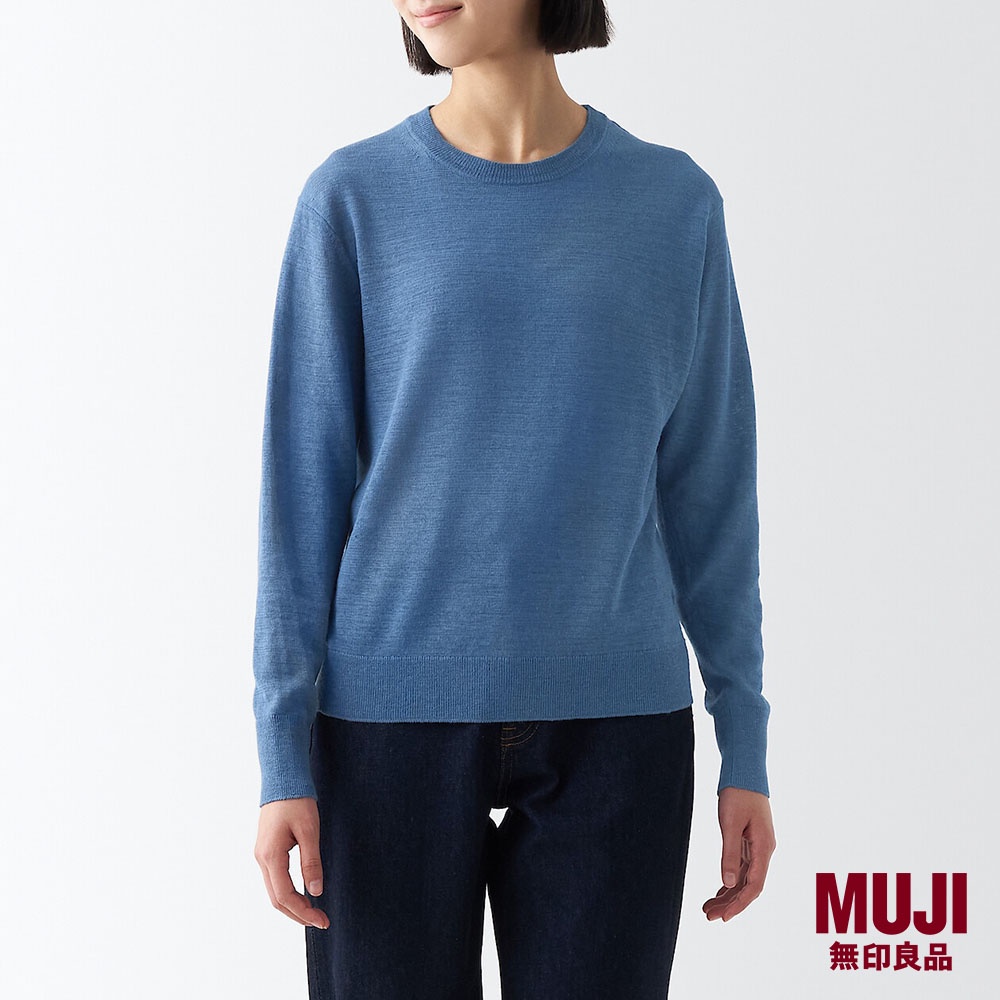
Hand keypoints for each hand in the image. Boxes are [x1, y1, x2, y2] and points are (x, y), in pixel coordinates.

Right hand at [254, 797, 329, 928]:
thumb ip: (312, 862)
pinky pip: (275, 880)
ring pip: (274, 891)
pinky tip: (302, 894)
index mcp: (270, 856)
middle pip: (277, 899)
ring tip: (314, 912)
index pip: (285, 896)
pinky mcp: (266, 851)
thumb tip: (316, 891)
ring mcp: (262, 855)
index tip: (323, 920)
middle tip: (321, 921)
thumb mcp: (309, 830)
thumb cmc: (296, 801)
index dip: (304, 912)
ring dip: (293, 905)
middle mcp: (262, 859)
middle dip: (298, 914)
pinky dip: (288, 892)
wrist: (282, 779)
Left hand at [703, 786, 774, 921]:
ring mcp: (757, 846)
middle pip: (749, 886)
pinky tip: (719, 890)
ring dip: (728, 894)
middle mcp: (764, 850)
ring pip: (744, 878)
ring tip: (708, 907)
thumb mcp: (730, 823)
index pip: (754, 885)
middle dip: (730, 903)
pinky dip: (730, 880)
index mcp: (763, 847)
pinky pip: (742, 868)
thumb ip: (729, 853)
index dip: (739, 903)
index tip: (723, 916)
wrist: (745, 771)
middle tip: (708, 915)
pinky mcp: (750, 841)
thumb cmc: (738, 793)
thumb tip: (728, 883)